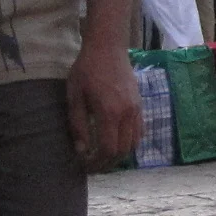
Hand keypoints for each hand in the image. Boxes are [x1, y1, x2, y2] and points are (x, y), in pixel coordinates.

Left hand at [66, 41, 139, 171]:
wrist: (108, 49)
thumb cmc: (87, 70)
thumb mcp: (75, 97)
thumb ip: (78, 125)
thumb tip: (81, 149)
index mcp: (110, 113)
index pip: (107, 148)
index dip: (97, 162)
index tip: (84, 166)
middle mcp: (127, 114)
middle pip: (123, 150)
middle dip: (108, 163)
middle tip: (92, 166)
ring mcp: (137, 110)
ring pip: (134, 143)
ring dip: (119, 155)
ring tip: (104, 157)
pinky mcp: (140, 106)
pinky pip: (139, 132)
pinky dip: (129, 143)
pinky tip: (116, 142)